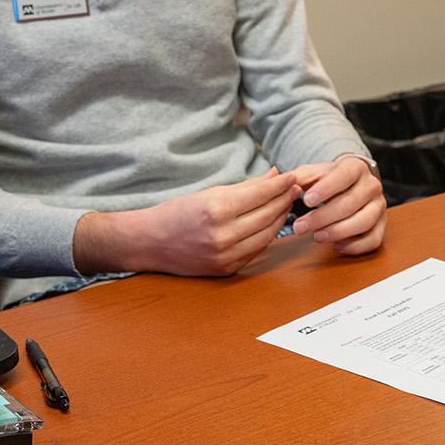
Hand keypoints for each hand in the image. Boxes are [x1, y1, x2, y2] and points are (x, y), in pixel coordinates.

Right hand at [74, 168, 300, 276]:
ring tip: (285, 204)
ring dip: (280, 218)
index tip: (292, 176)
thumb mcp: (210, 193)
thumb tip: (275, 175)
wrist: (150, 243)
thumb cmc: (177, 213)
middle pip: (269, 214)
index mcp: (217, 210)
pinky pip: (257, 250)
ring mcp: (226, 255)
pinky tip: (270, 224)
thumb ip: (246, 187)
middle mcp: (224, 235)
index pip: (262, 194)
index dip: (281, 184)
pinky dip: (267, 235)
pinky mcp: (227, 269)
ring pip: (268, 234)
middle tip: (294, 189)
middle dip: (285, 200)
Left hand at [287, 156, 385, 255]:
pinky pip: (373, 240)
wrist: (352, 184)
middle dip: (322, 217)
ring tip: (317, 236)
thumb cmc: (330, 181)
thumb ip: (297, 177)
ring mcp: (379, 207)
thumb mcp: (313, 173)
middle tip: (300, 227)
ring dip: (338, 232)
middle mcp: (372, 186)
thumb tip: (282, 182)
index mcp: (356, 168)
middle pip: (350, 203)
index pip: (344, 176)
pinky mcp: (381, 225)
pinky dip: (355, 246)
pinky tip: (336, 245)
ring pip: (364, 222)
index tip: (306, 200)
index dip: (326, 189)